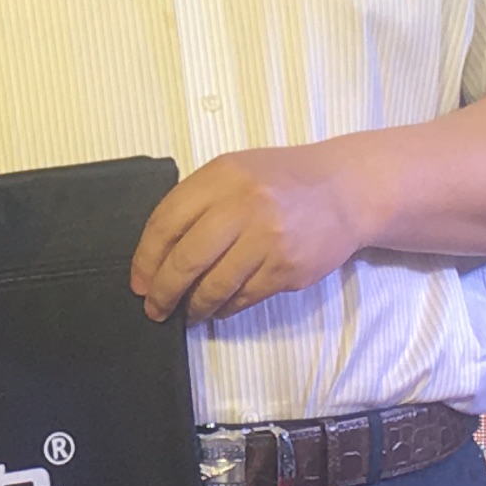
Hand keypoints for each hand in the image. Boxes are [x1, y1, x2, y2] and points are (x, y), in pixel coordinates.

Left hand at [130, 143, 376, 322]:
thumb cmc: (282, 182)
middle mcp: (245, 205)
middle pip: (186, 259)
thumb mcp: (235, 173)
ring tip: (187, 312)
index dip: (146, 258)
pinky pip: (244, 297)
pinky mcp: (288, 269)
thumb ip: (197, 203)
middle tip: (155, 308)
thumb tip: (157, 257)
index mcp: (222, 176)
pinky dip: (226, 307)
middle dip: (164, 291)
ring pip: (215, 286)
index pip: (167, 222)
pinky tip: (219, 307)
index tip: (139, 282)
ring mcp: (268, 240)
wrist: (345, 191)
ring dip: (194, 306)